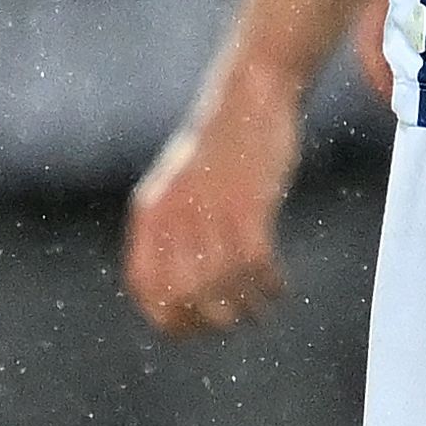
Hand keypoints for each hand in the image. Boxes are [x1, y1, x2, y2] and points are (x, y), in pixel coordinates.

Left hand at [126, 79, 304, 335]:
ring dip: (247, 309)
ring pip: (224, 288)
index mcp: (151, 213)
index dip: (167, 318)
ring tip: (262, 310)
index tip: (192, 329)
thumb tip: (179, 290)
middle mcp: (175, 217)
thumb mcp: (179, 185)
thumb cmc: (220, 146)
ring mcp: (211, 211)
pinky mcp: (249, 206)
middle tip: (234, 321)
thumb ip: (172, 230)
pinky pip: (257, 267)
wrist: (250, 96)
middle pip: (184, 297)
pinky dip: (271, 286)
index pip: (145, 286)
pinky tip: (279, 288)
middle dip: (211, 321)